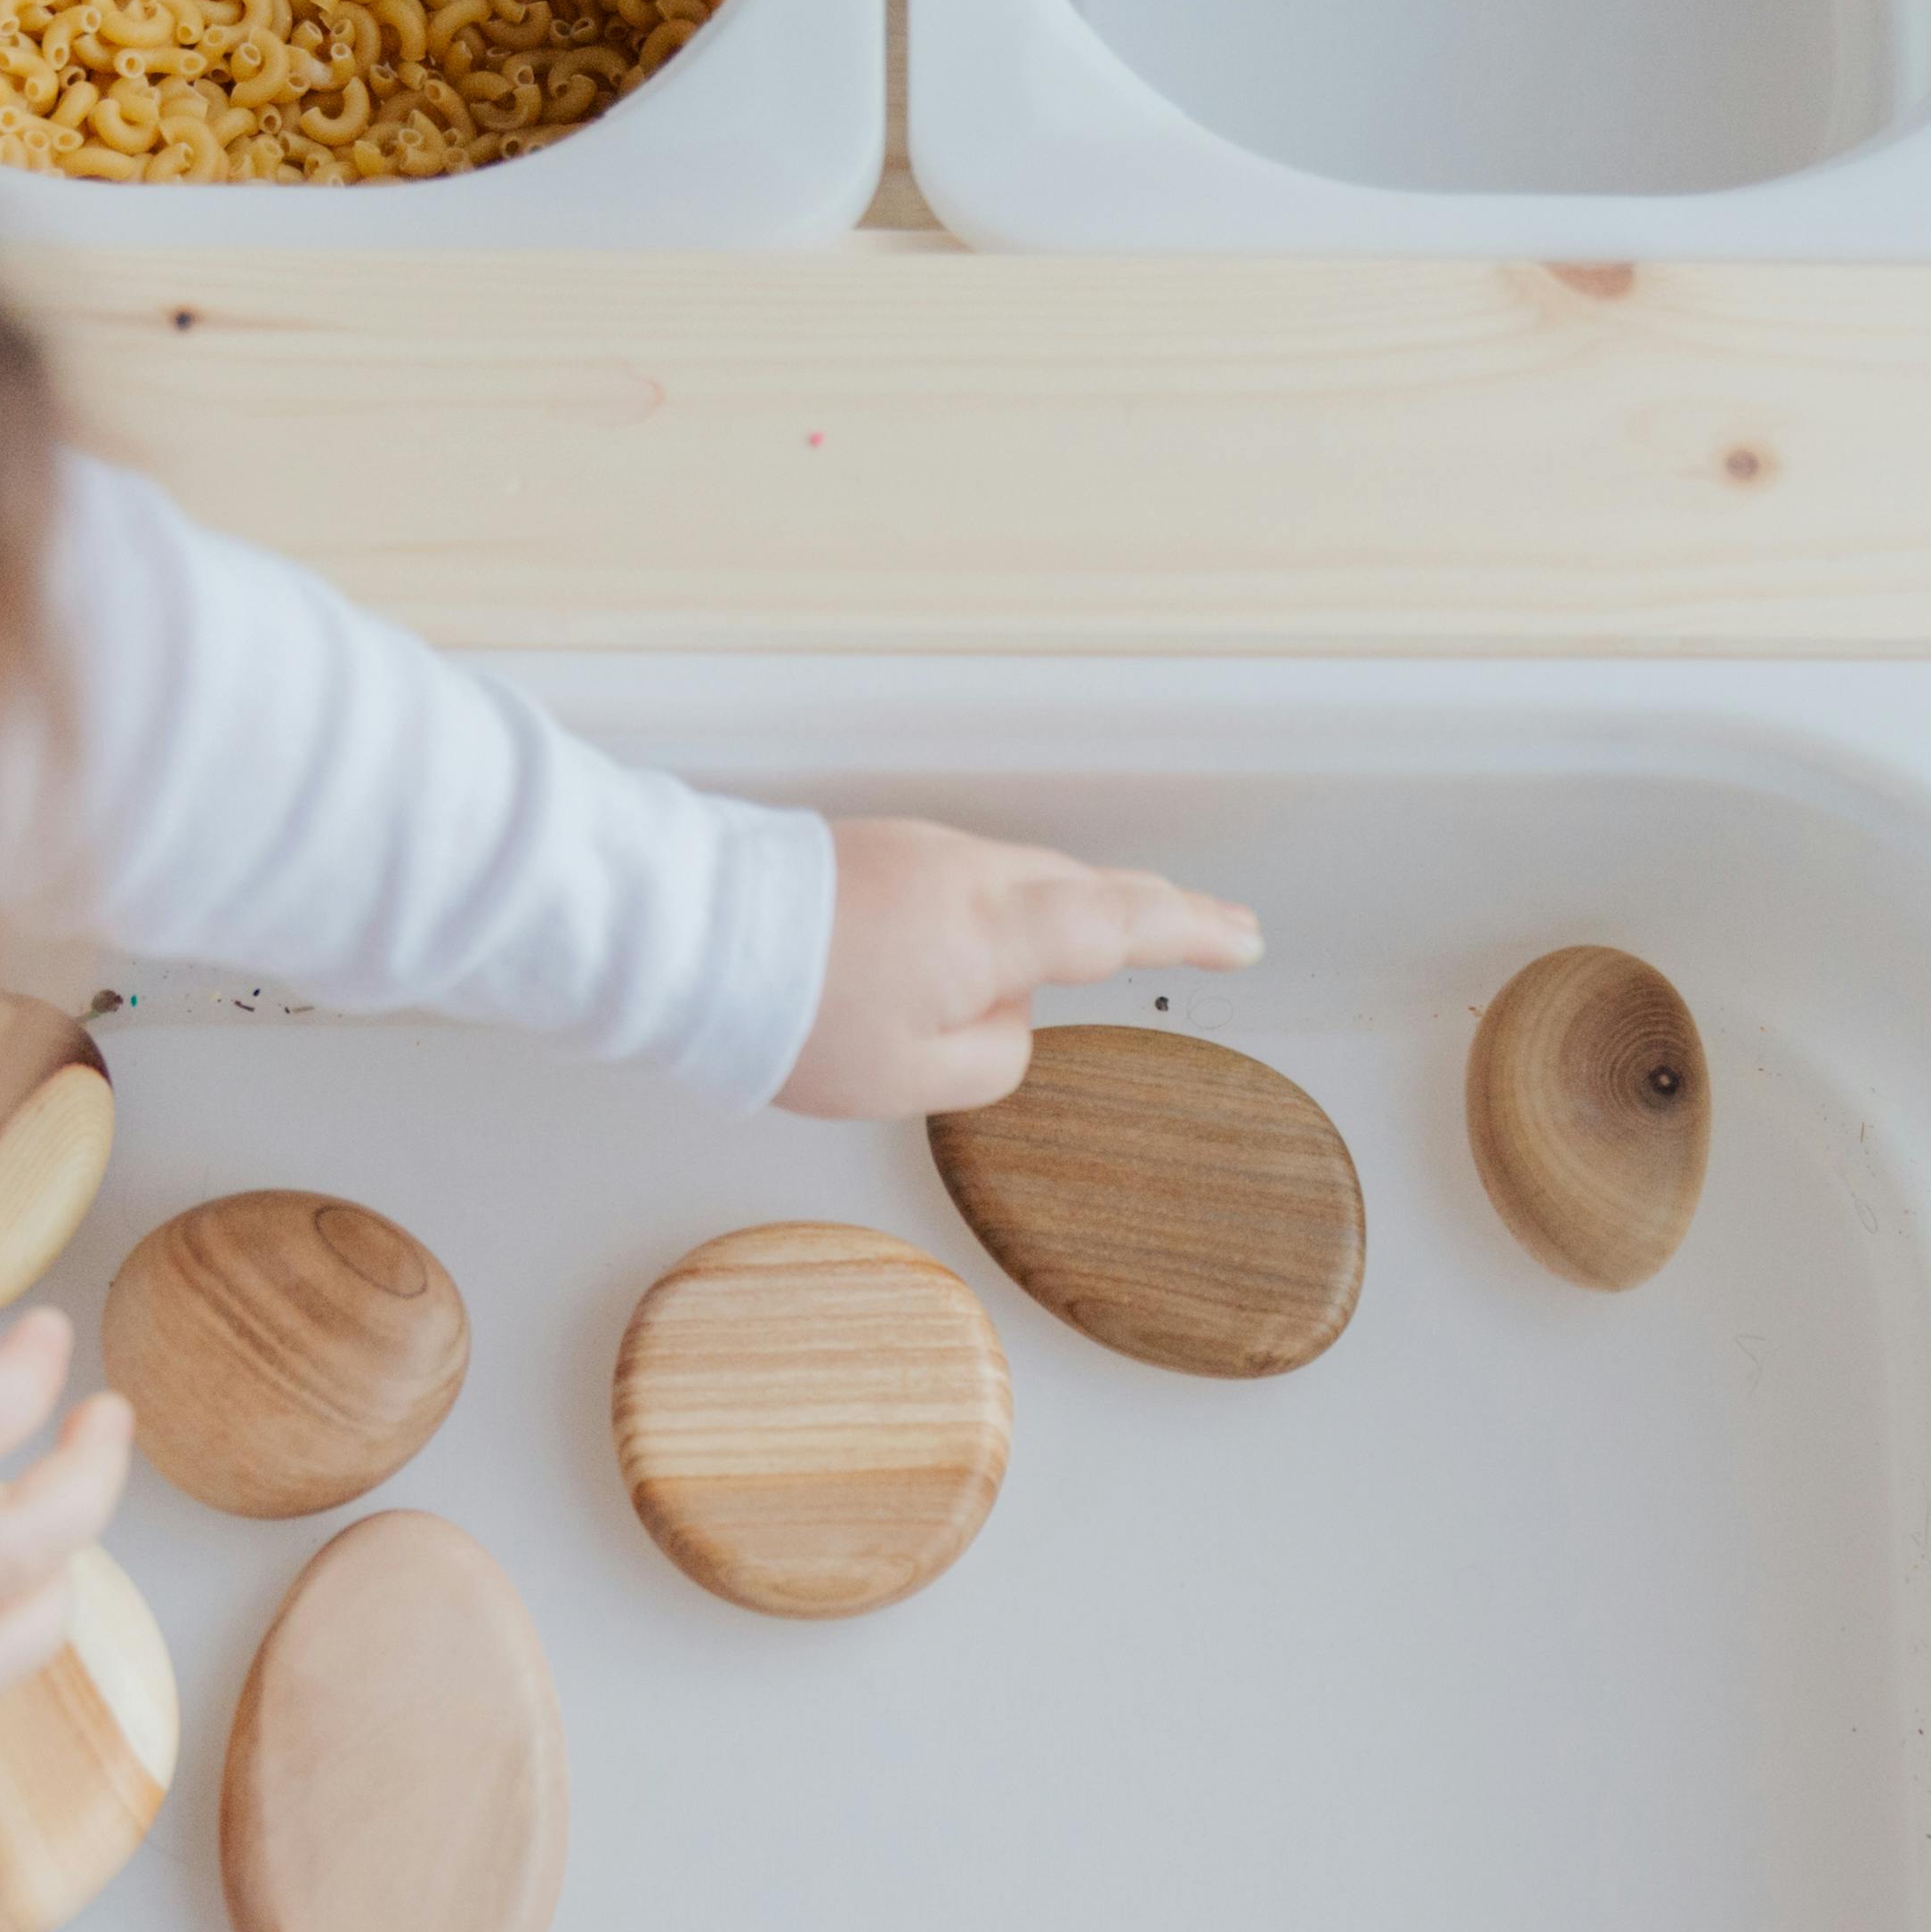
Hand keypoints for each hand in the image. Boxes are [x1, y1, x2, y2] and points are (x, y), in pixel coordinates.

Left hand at [775, 818, 1263, 1118]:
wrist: (685, 935)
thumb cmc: (789, 1013)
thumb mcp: (908, 1080)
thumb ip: (988, 1058)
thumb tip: (1012, 1021)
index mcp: (991, 928)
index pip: (1119, 926)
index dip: (1191, 933)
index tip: (1245, 939)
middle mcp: (966, 873)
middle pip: (1081, 886)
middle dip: (1153, 908)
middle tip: (1213, 926)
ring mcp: (919, 851)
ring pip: (1021, 880)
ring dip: (1068, 909)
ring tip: (1106, 942)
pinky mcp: (876, 851)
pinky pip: (967, 880)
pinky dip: (1003, 907)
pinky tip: (985, 946)